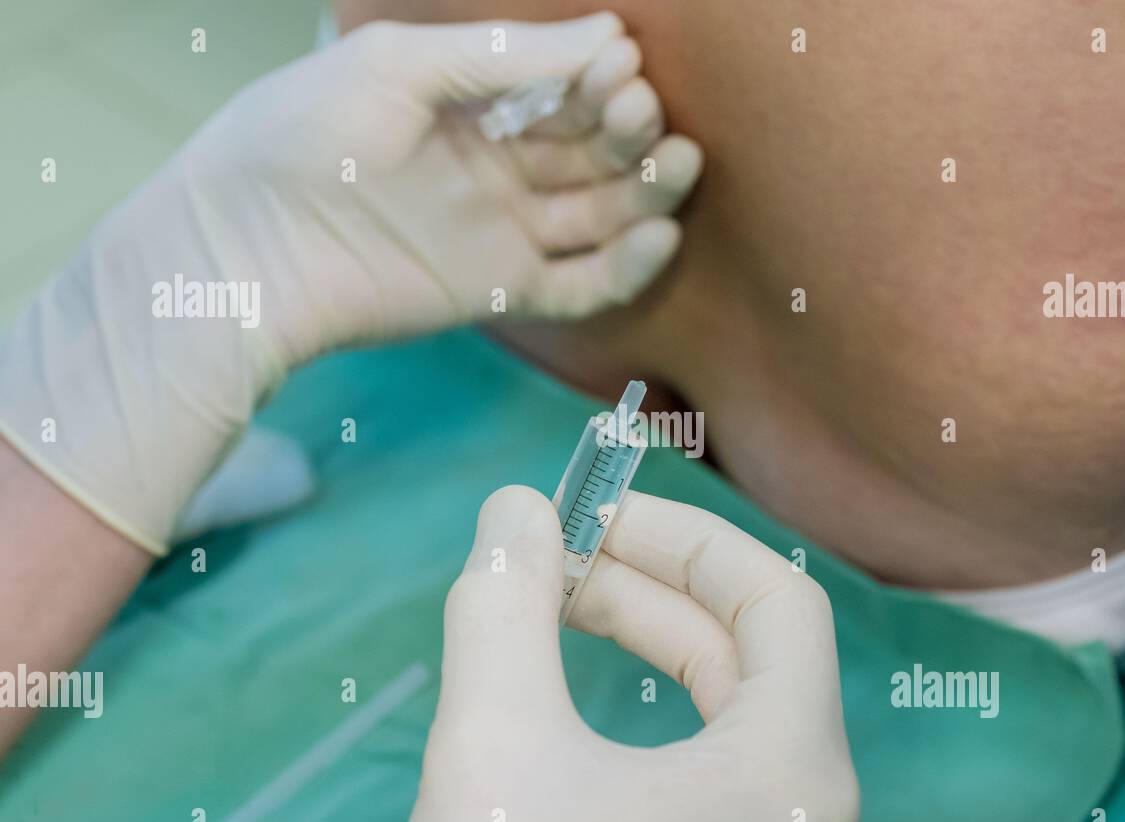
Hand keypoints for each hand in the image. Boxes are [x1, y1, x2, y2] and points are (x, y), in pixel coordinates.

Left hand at [169, 13, 701, 365]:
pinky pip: (582, 285)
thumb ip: (504, 53)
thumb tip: (609, 31)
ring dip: (646, 190)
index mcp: (471, 107)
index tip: (625, 61)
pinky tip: (657, 237)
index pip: (561, 89)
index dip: (599, 75)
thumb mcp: (400, 65)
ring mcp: (502, 232)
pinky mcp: (501, 292)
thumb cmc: (305, 135)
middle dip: (628, 127)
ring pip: (600, 214)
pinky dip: (625, 267)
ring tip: (680, 162)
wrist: (248, 247)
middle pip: (591, 149)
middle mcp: (497, 168)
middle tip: (642, 110)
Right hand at [398, 486, 864, 821]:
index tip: (588, 514)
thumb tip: (511, 509)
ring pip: (722, 719)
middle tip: (546, 560)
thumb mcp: (496, 753)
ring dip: (636, 650)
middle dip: (642, 589)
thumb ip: (504, 612)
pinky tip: (569, 713)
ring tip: (545, 614)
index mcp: (796, 773)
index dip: (684, 537)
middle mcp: (812, 818)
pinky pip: (705, 777)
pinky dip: (639, 722)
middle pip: (746, 655)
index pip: (777, 600)